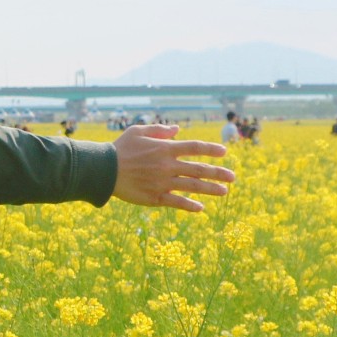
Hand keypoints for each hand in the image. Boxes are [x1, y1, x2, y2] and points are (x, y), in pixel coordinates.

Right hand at [110, 123, 234, 212]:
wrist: (103, 170)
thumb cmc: (120, 148)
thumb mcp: (138, 131)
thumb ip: (159, 130)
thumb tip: (177, 129)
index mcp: (165, 148)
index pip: (194, 147)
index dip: (211, 149)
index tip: (224, 152)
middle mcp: (168, 165)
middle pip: (199, 169)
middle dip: (218, 173)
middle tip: (232, 177)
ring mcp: (163, 182)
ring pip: (192, 186)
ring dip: (211, 189)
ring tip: (224, 192)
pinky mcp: (155, 197)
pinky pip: (176, 202)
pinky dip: (190, 205)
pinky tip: (201, 208)